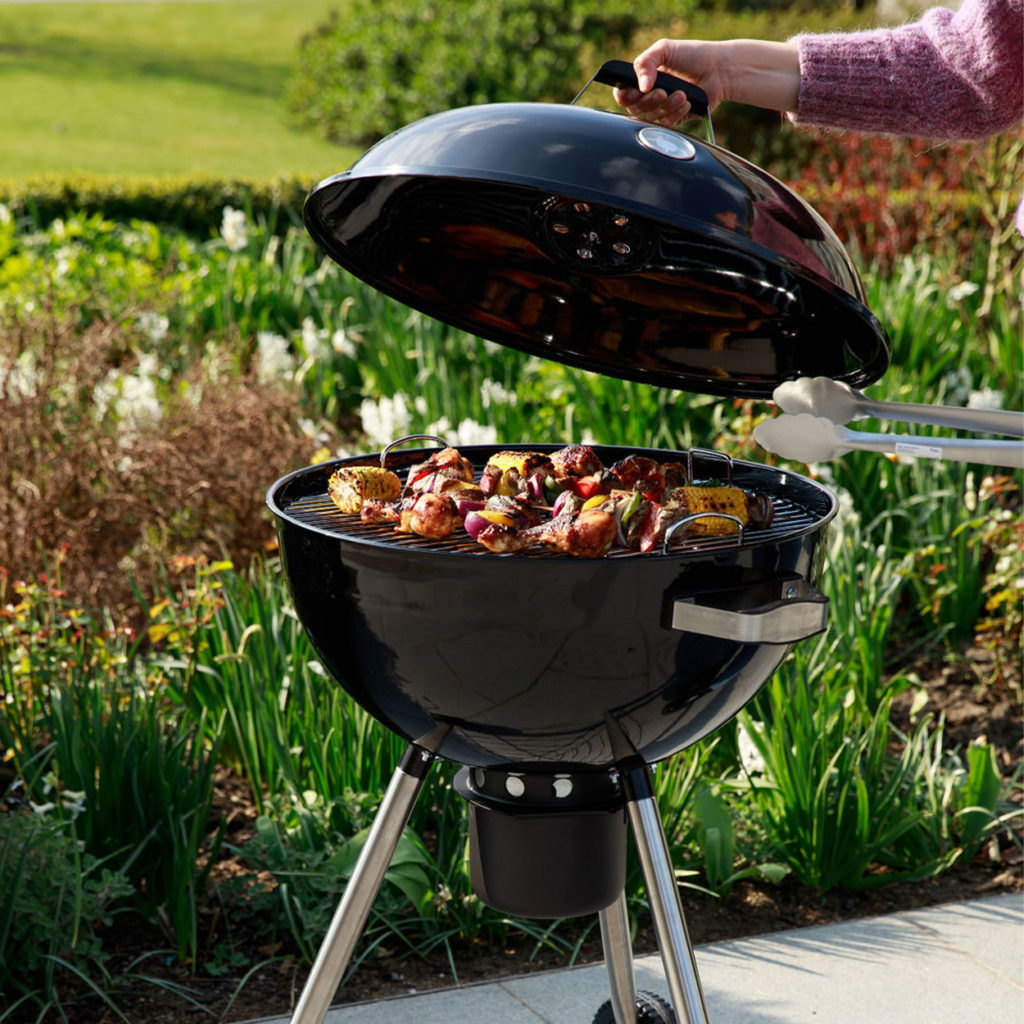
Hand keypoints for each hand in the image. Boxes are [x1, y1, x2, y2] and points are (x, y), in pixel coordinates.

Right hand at [612, 38, 800, 125]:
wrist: (719, 69)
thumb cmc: (692, 55)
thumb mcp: (665, 49)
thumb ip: (645, 62)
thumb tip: (640, 86)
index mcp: (642, 79)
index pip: (623, 95)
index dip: (624, 96)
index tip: (633, 91)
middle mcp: (649, 96)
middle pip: (635, 109)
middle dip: (648, 101)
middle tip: (662, 90)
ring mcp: (662, 109)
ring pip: (652, 117)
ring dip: (666, 105)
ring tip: (682, 93)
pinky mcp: (675, 119)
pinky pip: (667, 124)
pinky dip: (676, 113)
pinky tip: (687, 102)